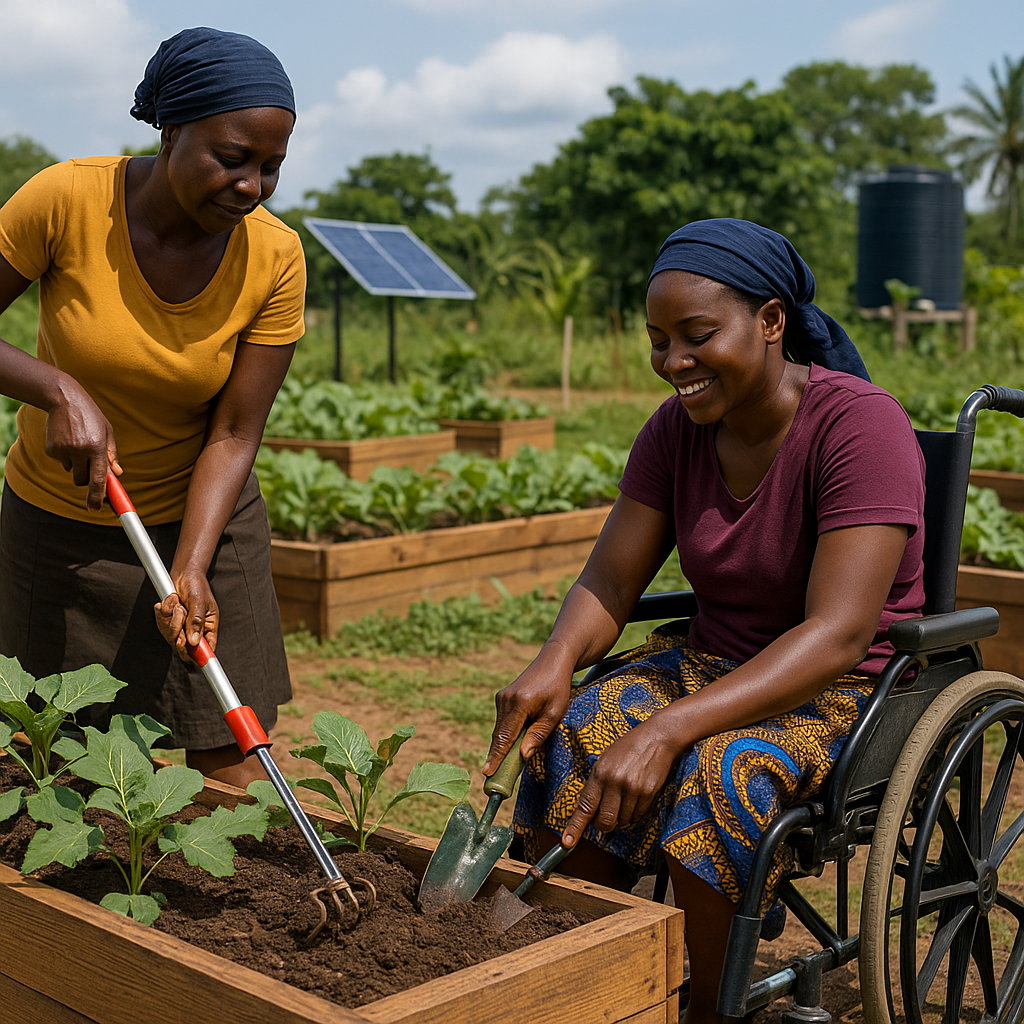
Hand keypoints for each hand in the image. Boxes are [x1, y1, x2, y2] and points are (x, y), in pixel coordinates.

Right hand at [44, 382, 120, 511]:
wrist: (64, 399)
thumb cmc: (91, 417)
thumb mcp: (107, 432)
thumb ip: (111, 455)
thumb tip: (118, 475)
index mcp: (97, 448)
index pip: (99, 480)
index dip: (98, 497)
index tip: (95, 509)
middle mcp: (81, 451)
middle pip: (83, 481)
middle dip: (87, 479)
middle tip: (89, 464)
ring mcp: (64, 450)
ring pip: (72, 471)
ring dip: (76, 464)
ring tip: (78, 443)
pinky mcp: (52, 449)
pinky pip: (61, 462)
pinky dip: (65, 455)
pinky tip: (67, 439)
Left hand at [154, 569, 218, 662]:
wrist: (184, 574)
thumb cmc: (196, 585)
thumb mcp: (199, 602)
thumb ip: (196, 622)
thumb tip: (193, 641)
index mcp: (208, 626)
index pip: (207, 647)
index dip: (201, 655)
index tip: (193, 657)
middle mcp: (195, 629)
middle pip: (185, 646)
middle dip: (178, 631)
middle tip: (180, 613)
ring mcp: (182, 627)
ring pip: (171, 636)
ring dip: (170, 618)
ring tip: (176, 602)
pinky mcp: (171, 622)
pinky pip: (162, 625)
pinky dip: (163, 613)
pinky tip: (169, 602)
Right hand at [482, 653, 572, 776]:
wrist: (552, 661)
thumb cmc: (558, 687)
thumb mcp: (554, 713)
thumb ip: (538, 735)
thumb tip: (523, 756)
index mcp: (520, 703)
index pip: (505, 737)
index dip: (496, 757)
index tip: (486, 773)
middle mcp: (506, 700)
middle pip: (500, 736)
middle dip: (497, 757)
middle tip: (494, 780)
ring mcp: (502, 697)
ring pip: (500, 730)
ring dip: (504, 746)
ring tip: (505, 765)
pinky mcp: (502, 697)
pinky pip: (503, 722)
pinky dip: (507, 734)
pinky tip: (515, 742)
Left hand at [561, 717, 682, 848]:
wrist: (657, 737)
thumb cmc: (629, 748)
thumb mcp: (605, 760)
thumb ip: (595, 784)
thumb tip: (584, 809)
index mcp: (599, 773)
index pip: (584, 806)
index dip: (575, 827)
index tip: (567, 843)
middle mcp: (614, 782)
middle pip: (605, 821)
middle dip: (604, 825)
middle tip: (607, 817)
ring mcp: (632, 789)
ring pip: (622, 821)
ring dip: (622, 818)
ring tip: (625, 798)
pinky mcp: (648, 793)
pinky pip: (638, 815)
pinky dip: (635, 812)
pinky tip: (637, 796)